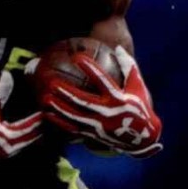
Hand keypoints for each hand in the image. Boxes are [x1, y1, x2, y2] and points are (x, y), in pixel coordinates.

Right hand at [0, 71, 42, 165]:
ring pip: (24, 149)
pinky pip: (13, 153)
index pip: (33, 127)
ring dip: (31, 139)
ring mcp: (1, 159)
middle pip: (32, 140)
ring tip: (39, 130)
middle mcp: (9, 151)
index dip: (41, 118)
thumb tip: (9, 74)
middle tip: (48, 121)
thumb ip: (2, 90)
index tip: (47, 110)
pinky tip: (22, 138)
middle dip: (40, 130)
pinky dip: (20, 145)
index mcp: (9, 136)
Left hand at [40, 46, 162, 157]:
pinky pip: (72, 129)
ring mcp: (98, 126)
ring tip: (44, 98)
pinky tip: (46, 113)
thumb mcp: (138, 87)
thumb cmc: (140, 108)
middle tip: (52, 82)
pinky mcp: (92, 135)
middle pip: (83, 101)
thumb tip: (117, 48)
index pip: (102, 81)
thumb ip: (128, 67)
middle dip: (66, 92)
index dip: (90, 68)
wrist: (143, 140)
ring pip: (74, 116)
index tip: (77, 57)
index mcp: (118, 99)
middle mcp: (107, 114)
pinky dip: (59, 122)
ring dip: (59, 107)